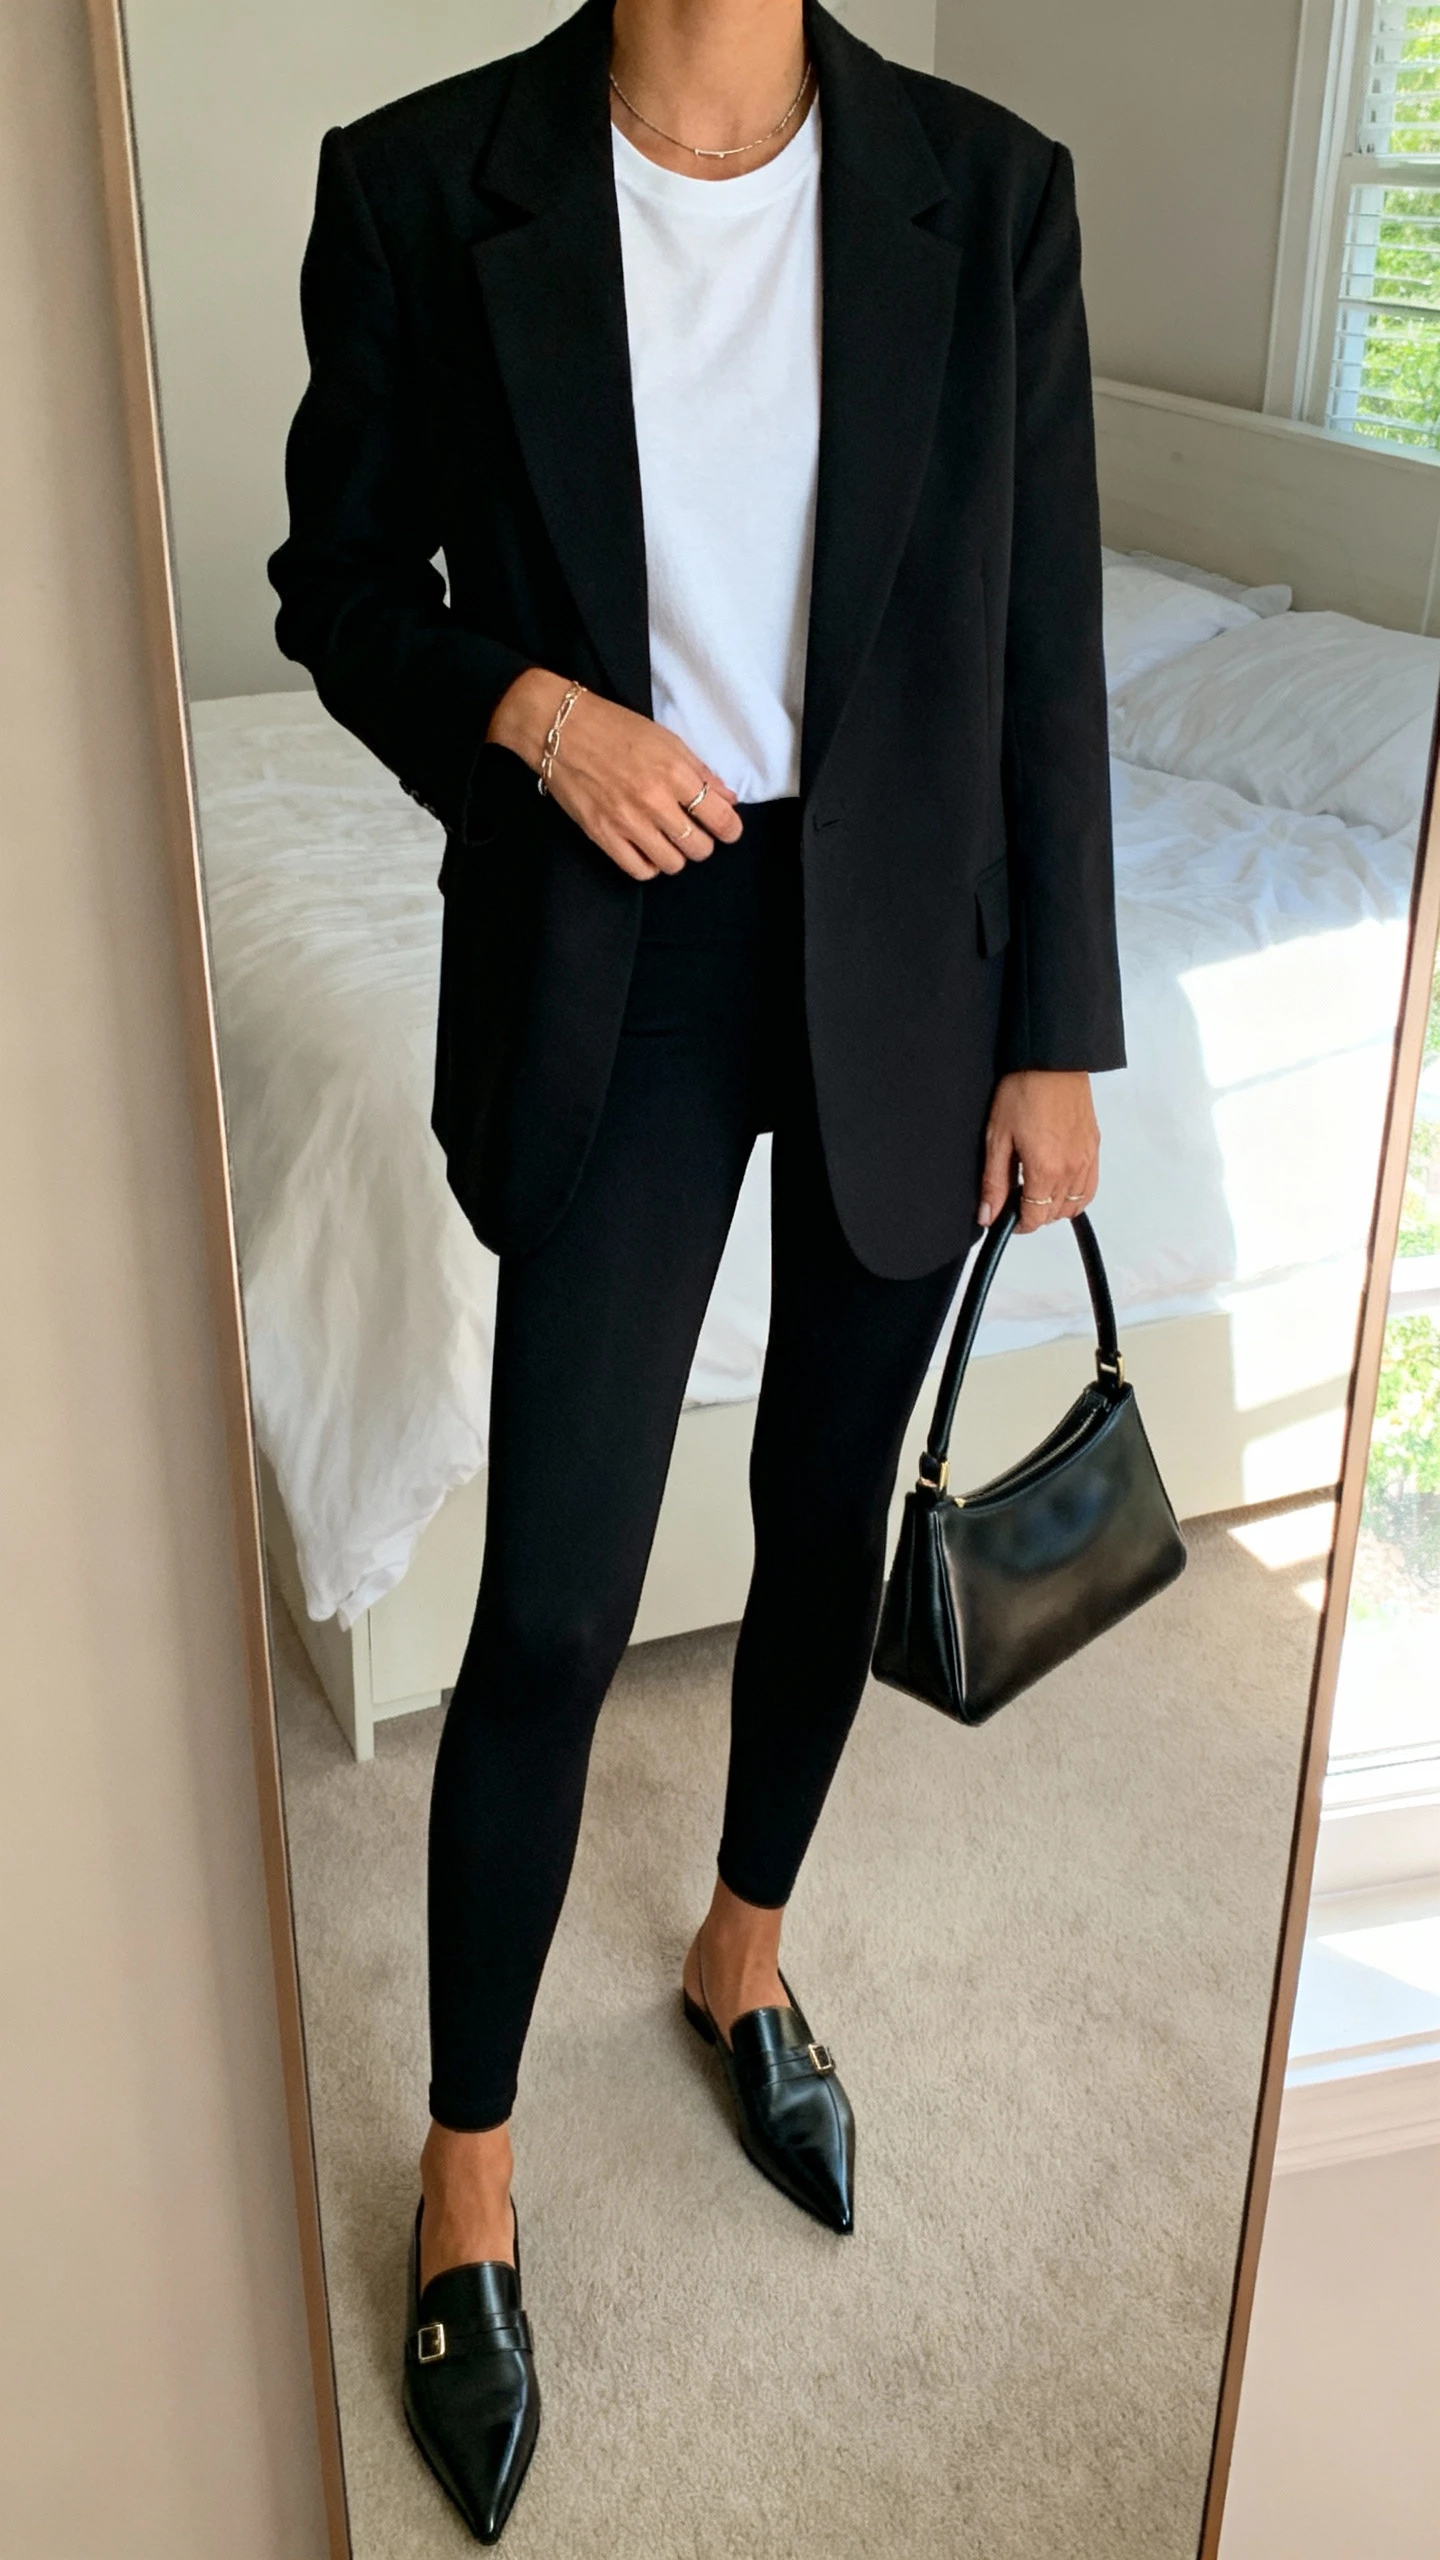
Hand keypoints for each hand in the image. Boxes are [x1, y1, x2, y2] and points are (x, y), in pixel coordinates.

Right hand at [487, 669, 743, 879]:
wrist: (561, 729)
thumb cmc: (615, 728)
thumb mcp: (666, 739)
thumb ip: (700, 772)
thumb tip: (728, 800)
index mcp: (674, 772)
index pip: (720, 818)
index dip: (730, 829)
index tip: (727, 829)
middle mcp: (654, 801)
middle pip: (699, 847)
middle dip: (702, 842)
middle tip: (693, 831)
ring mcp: (627, 821)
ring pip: (672, 864)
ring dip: (676, 856)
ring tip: (668, 840)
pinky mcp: (602, 835)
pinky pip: (639, 870)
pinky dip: (650, 865)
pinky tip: (647, 849)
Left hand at [980, 1070, 1099, 1233]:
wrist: (1052, 1061)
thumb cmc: (1023, 1091)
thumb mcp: (997, 1138)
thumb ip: (994, 1182)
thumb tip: (988, 1215)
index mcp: (1045, 1169)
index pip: (1034, 1217)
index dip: (1017, 1223)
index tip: (1006, 1216)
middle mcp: (1071, 1169)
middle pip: (1054, 1214)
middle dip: (1033, 1214)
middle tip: (1015, 1198)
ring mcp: (1087, 1160)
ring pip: (1075, 1204)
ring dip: (1054, 1206)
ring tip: (1036, 1190)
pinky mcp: (1094, 1148)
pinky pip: (1090, 1187)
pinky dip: (1076, 1195)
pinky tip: (1060, 1185)